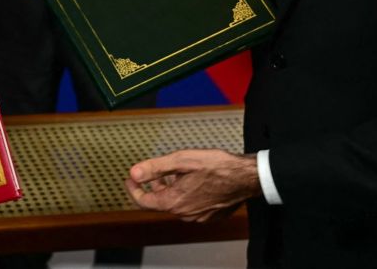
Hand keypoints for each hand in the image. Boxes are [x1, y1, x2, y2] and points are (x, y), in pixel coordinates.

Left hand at [125, 149, 259, 222]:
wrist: (247, 177)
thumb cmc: (218, 167)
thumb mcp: (182, 160)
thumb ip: (155, 168)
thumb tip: (134, 173)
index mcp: (175, 202)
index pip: (144, 202)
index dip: (133, 190)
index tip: (130, 179)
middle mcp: (185, 213)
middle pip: (160, 203)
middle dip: (152, 187)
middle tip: (148, 174)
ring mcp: (198, 215)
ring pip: (175, 204)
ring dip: (168, 190)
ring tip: (169, 174)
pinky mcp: (210, 214)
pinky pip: (190, 206)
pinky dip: (183, 194)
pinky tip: (188, 181)